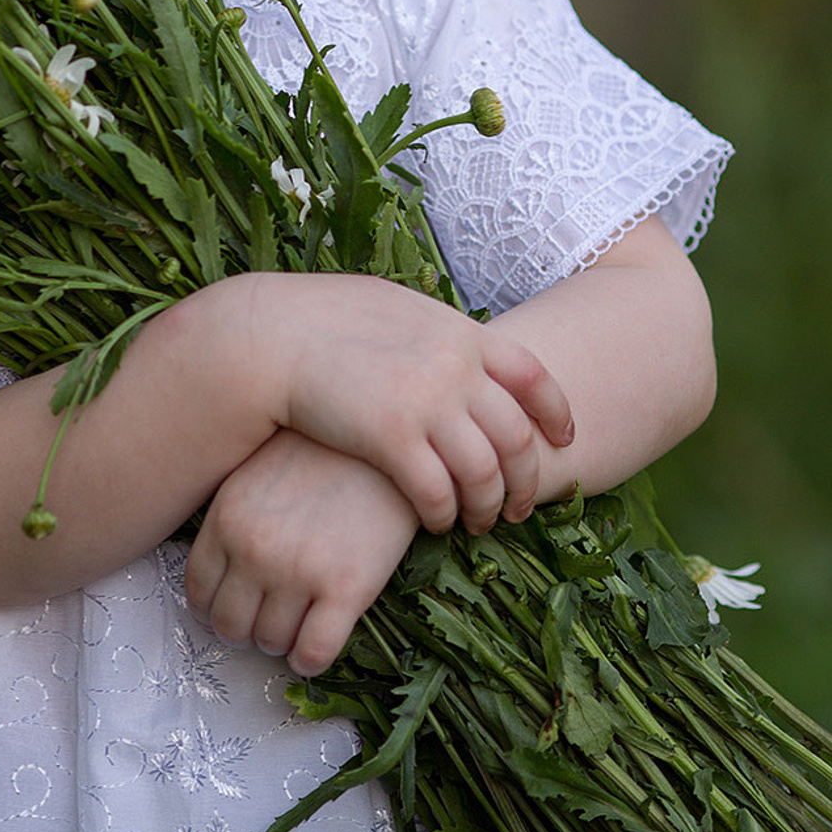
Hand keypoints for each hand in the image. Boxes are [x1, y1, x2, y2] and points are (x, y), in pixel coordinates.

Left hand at [184, 429, 418, 676]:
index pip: (198, 590)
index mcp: (227, 520)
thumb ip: (232, 521)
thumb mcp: (255, 477)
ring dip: (279, 643)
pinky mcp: (346, 589)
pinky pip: (314, 653)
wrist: (381, 445)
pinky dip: (309, 661)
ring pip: (271, 642)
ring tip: (293, 629)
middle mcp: (255, 550)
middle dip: (243, 631)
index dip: (210, 610)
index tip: (226, 612)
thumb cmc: (318, 457)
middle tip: (262, 624)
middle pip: (229, 624)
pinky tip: (314, 649)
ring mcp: (299, 572)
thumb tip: (219, 575)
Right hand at [244, 272, 574, 533]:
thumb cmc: (320, 320)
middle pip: (517, 437)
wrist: (269, 337)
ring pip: (485, 474)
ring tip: (478, 522)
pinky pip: (439, 493)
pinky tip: (434, 521)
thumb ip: (436, 332)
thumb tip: (462, 347)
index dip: (556, 414)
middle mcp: (454, 368)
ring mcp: (426, 403)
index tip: (561, 441)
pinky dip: (444, 514)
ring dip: (487, 506)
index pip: (534, 378)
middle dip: (526, 479)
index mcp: (459, 333)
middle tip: (517, 506)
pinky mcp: (392, 439)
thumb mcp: (393, 309)